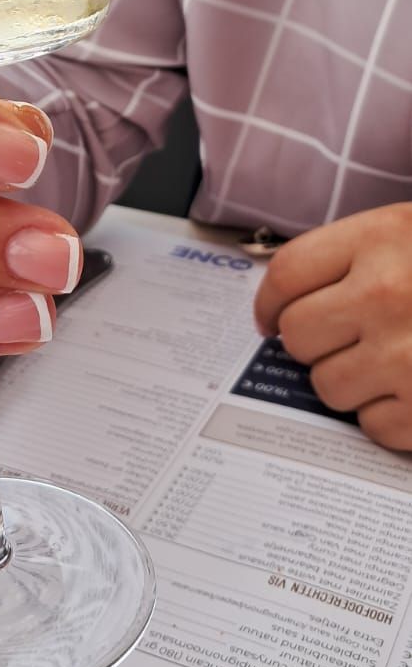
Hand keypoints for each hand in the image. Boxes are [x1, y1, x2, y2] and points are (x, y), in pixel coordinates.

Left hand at [254, 204, 411, 448]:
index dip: (269, 301)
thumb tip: (287, 303)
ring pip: (327, 386)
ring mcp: (406, 356)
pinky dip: (387, 417)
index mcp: (381, 239)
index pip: (287, 274)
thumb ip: (356, 256)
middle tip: (341, 338)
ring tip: (387, 362)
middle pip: (297, 334)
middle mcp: (386, 294)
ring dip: (348, 381)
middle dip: (313, 341)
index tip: (270, 317)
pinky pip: (372, 427)